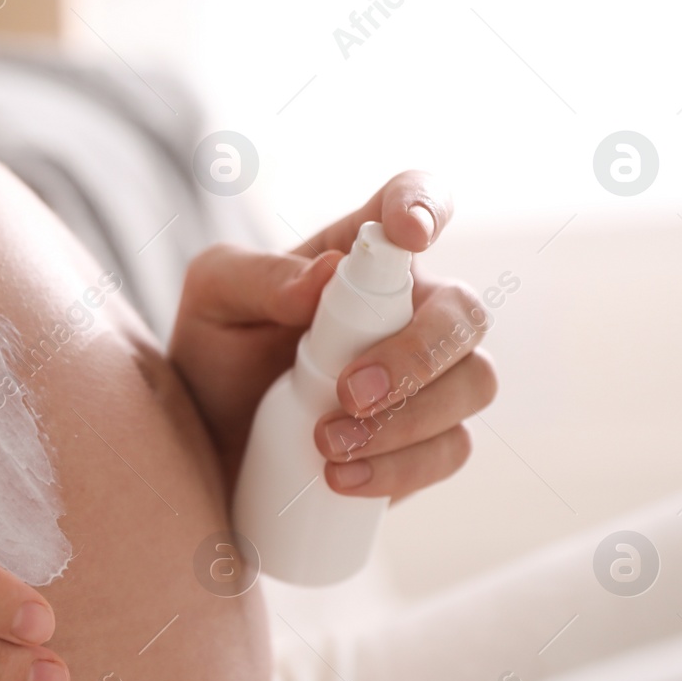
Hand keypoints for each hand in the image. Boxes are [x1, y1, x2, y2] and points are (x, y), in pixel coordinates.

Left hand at [169, 170, 496, 500]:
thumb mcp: (213, 303)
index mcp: (359, 257)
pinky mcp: (427, 440)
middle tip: (349, 393)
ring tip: (328, 445)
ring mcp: (428, 377)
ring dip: (408, 419)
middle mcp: (408, 309)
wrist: (207, 449)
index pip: (415, 201)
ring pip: (474, 382)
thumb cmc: (214, 357)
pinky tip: (341, 479)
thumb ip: (258, 277)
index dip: (427, 205)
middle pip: (465, 311)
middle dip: (417, 355)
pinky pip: (452, 448)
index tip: (411, 235)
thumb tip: (326, 273)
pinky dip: (400, 468)